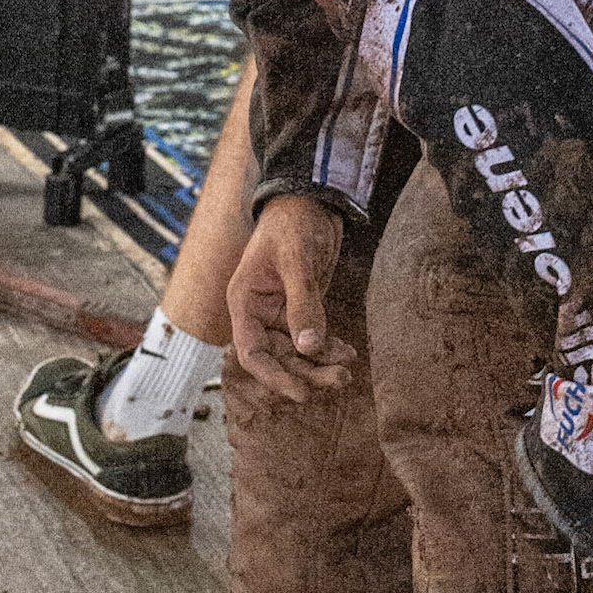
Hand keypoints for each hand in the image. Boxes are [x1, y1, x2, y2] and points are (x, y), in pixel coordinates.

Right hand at [227, 195, 356, 402]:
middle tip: (341, 379)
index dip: (275, 377)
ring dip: (320, 364)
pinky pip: (312, 337)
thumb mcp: (297, 260)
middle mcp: (260, 312)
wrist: (310, 199)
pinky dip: (329, 348)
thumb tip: (309, 348)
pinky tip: (347, 352)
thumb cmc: (293, 222)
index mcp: (245, 302)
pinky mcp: (302, 307)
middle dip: (307, 372)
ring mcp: (281, 311)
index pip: (252, 353)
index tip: (301, 393)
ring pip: (298, 352)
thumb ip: (302, 303)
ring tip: (347, 370)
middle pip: (279, 358)